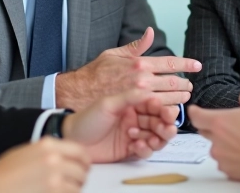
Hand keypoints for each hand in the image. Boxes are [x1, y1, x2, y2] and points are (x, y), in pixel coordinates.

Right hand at [0, 138, 88, 192]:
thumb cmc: (3, 175)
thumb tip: (66, 157)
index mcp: (48, 145)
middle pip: (81, 169)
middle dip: (79, 178)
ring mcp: (55, 177)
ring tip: (61, 190)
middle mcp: (54, 159)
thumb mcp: (27, 153)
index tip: (83, 167)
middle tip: (73, 183)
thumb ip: (48, 152)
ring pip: (78, 185)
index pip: (80, 151)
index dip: (84, 162)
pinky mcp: (54, 192)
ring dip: (73, 189)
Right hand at [56, 27, 201, 109]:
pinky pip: (156, 110)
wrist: (78, 92)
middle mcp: (141, 78)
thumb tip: (150, 32)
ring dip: (179, 98)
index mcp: (139, 63)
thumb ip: (135, 46)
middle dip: (184, 84)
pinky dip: (166, 109)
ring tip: (184, 97)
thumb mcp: (114, 53)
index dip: (186, 64)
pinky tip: (170, 109)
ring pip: (168, 98)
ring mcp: (139, 95)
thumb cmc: (94, 73)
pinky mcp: (134, 109)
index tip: (197, 65)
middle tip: (190, 85)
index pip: (169, 63)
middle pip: (173, 82)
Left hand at [61, 89, 178, 162]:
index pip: (155, 104)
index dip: (164, 108)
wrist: (72, 139)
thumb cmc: (86, 118)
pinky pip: (146, 151)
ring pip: (157, 137)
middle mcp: (135, 118)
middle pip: (160, 121)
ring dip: (158, 137)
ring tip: (153, 138)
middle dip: (166, 124)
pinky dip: (145, 149)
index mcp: (132, 103)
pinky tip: (138, 145)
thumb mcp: (108, 103)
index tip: (167, 110)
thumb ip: (130, 96)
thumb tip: (150, 88)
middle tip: (166, 127)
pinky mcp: (130, 150)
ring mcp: (134, 134)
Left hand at [188, 91, 239, 181]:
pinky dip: (232, 158)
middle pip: (205, 132)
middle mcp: (217, 141)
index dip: (194, 112)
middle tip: (229, 124)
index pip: (196, 116)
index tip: (194, 110)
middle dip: (213, 127)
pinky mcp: (230, 171)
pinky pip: (226, 162)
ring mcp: (222, 158)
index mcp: (220, 122)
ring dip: (225, 144)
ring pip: (217, 148)